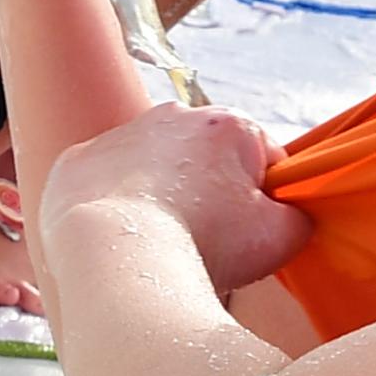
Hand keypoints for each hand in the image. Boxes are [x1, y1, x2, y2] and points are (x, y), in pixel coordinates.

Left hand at [44, 106, 311, 296]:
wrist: (116, 260)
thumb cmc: (202, 245)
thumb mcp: (280, 238)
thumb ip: (298, 218)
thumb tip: (291, 214)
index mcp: (228, 125)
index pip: (263, 159)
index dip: (264, 202)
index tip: (250, 235)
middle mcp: (172, 115)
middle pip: (206, 160)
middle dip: (210, 196)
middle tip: (206, 244)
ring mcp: (119, 135)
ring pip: (153, 170)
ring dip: (160, 199)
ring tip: (159, 246)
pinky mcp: (76, 162)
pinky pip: (104, 185)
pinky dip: (112, 208)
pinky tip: (119, 240)